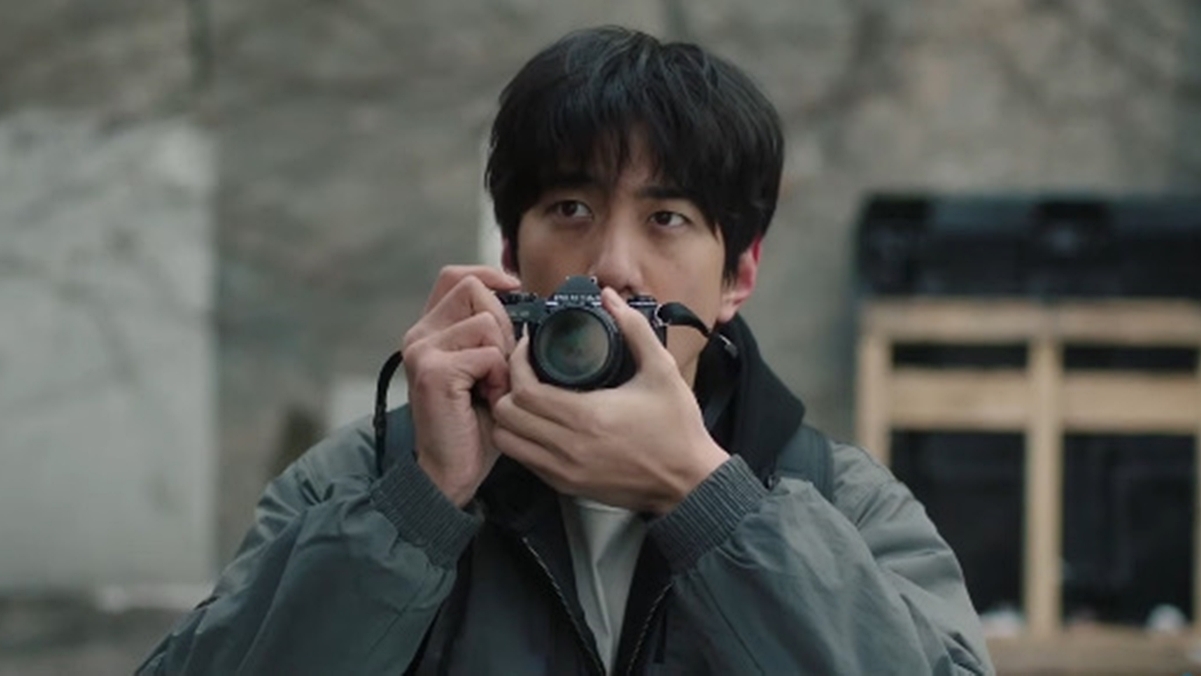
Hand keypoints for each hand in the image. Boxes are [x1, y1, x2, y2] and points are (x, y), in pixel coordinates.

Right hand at [403, 266, 520, 506]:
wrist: (451, 471)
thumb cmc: (474, 423)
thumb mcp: (484, 368)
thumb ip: (492, 334)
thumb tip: (526, 303)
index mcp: (430, 329)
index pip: (457, 276)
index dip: (489, 276)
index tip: (515, 292)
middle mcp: (419, 334)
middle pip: (474, 290)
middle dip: (503, 324)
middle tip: (502, 366)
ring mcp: (422, 351)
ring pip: (486, 321)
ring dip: (503, 356)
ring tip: (494, 386)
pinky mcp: (434, 371)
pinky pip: (487, 353)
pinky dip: (499, 377)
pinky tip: (490, 399)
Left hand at [491, 288, 728, 513]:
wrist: (689, 481)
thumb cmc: (677, 428)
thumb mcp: (662, 370)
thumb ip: (634, 328)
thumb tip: (610, 298)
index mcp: (586, 415)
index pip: (524, 389)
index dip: (517, 363)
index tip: (528, 347)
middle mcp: (568, 446)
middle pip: (507, 414)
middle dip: (508, 387)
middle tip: (523, 370)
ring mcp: (564, 470)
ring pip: (508, 441)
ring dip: (510, 417)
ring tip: (526, 397)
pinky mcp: (567, 486)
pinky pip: (525, 461)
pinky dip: (523, 440)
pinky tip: (540, 423)